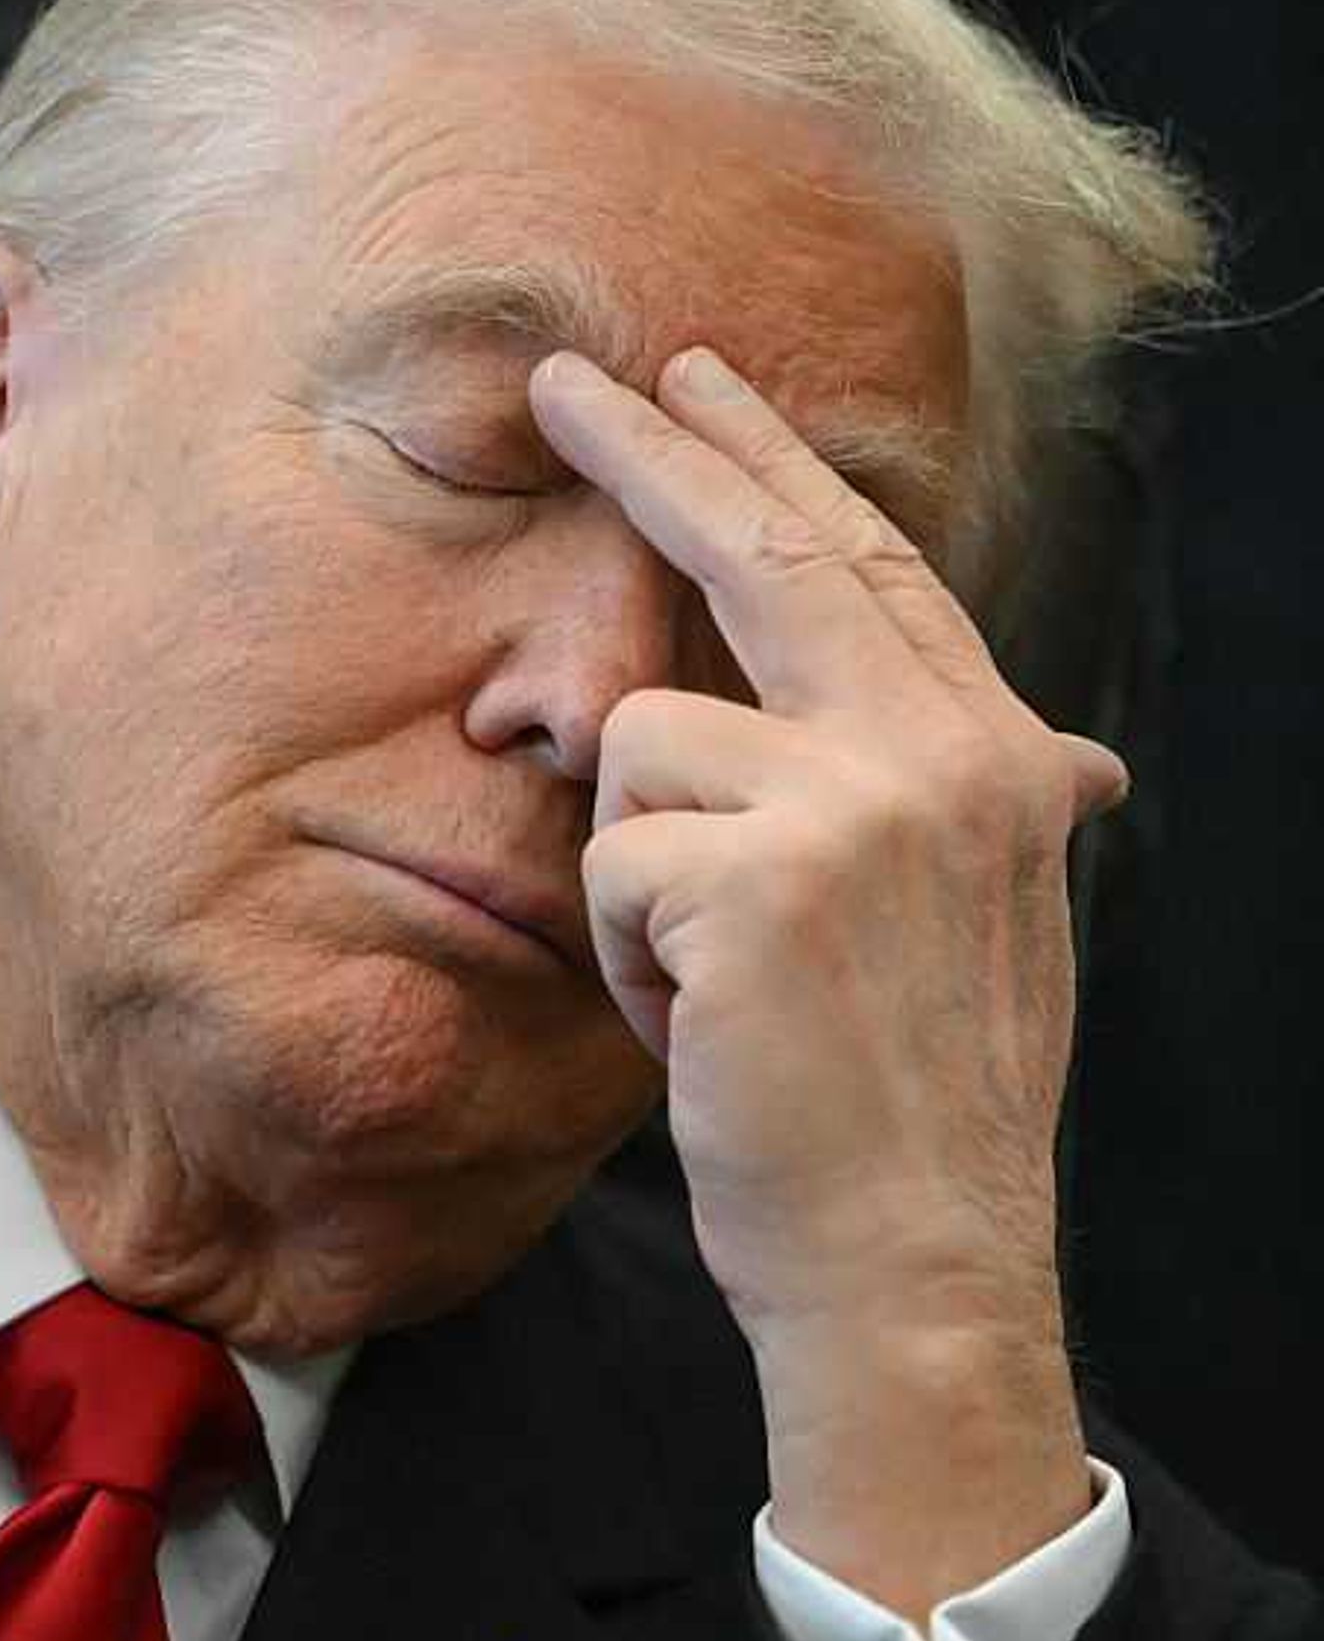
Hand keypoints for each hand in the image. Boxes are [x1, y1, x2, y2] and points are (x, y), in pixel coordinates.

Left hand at [528, 343, 1120, 1620]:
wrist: (918, 1260)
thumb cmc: (922, 1089)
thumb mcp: (990, 915)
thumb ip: (985, 803)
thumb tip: (1079, 755)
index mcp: (995, 753)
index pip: (873, 564)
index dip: (783, 464)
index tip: (709, 384)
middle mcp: (943, 751)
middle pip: (765, 552)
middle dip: (653, 452)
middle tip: (560, 380)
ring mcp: (857, 803)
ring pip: (644, 744)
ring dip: (642, 871)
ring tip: (711, 975)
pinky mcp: (757, 876)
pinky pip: (608, 858)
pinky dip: (623, 953)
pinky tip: (698, 1022)